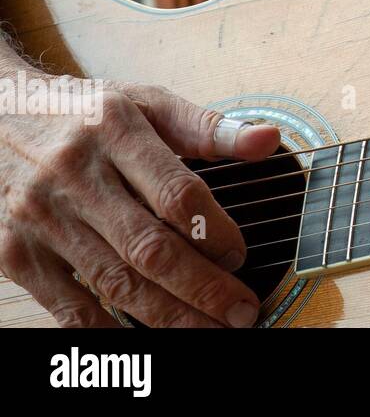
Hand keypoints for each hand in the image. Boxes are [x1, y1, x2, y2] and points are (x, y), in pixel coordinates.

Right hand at [0, 75, 279, 326]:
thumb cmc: (86, 113)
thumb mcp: (146, 103)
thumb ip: (209, 127)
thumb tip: (269, 140)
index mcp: (115, 131)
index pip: (177, 194)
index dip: (216, 232)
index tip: (241, 255)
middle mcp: (75, 175)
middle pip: (150, 247)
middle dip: (203, 288)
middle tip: (242, 311)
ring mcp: (41, 218)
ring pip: (115, 281)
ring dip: (168, 316)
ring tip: (209, 330)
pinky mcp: (14, 252)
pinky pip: (67, 306)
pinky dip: (107, 332)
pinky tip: (144, 341)